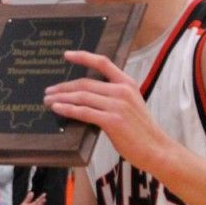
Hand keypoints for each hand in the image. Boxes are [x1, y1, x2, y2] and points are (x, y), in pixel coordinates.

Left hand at [44, 51, 165, 173]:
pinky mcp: (112, 120)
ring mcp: (117, 105)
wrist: (157, 149)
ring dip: (61, 98)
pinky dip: (67, 109)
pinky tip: (57, 108)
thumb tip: (85, 97)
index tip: (66, 55)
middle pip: (85, 83)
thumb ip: (112, 97)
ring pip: (82, 97)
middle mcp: (122, 91)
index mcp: (127, 83)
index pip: (103, 63)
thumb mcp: (131, 106)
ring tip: (48, 100)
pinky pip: (84, 112)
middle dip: (64, 87)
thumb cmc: (141, 131)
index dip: (83, 57)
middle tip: (49, 91)